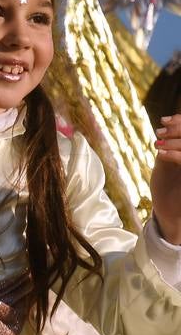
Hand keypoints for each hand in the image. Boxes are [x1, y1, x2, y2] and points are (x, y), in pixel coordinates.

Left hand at [153, 114, 180, 242]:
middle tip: (160, 131)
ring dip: (175, 141)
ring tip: (157, 144)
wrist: (170, 214)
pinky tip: (160, 154)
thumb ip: (171, 143)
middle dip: (178, 129)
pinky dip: (176, 155)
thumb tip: (167, 122)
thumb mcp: (168, 161)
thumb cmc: (168, 186)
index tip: (164, 120)